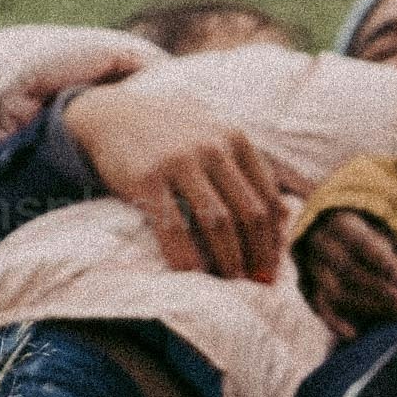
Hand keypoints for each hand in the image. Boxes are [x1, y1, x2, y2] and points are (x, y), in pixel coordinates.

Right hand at [64, 75, 286, 280]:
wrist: (111, 114)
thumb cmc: (171, 133)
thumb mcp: (214, 135)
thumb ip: (248, 169)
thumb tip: (285, 216)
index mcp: (235, 138)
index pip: (268, 195)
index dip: (274, 236)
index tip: (273, 264)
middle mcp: (212, 147)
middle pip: (249, 212)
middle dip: (258, 253)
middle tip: (257, 282)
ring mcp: (179, 161)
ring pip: (217, 222)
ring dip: (228, 259)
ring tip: (231, 282)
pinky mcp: (147, 178)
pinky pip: (173, 227)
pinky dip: (186, 257)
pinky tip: (192, 275)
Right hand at [298, 208, 396, 327]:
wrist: (327, 234)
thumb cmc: (362, 235)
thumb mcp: (375, 231)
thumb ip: (384, 250)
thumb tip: (395, 277)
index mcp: (338, 223)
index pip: (360, 243)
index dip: (381, 260)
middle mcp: (319, 243)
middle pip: (347, 269)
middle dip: (377, 288)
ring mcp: (309, 265)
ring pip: (333, 290)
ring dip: (365, 305)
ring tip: (394, 313)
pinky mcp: (305, 286)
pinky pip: (318, 306)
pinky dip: (333, 321)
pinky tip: (352, 333)